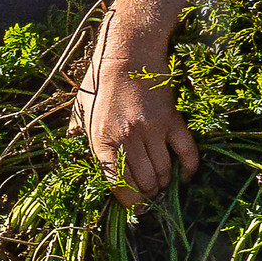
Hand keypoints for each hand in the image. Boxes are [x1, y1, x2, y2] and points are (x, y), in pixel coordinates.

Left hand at [73, 13, 199, 204]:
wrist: (129, 51)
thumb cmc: (102, 80)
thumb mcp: (82, 106)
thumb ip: (79, 129)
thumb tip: (72, 142)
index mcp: (101, 138)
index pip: (117, 183)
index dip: (128, 201)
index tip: (135, 208)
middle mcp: (127, 137)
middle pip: (144, 183)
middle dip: (147, 195)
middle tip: (149, 195)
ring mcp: (152, 129)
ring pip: (163, 172)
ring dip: (164, 183)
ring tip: (162, 184)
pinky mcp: (172, 120)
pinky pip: (186, 153)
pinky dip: (188, 169)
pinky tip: (184, 176)